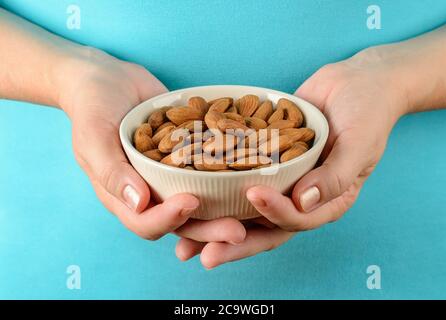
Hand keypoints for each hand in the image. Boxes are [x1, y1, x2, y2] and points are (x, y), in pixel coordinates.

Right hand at [59, 48, 245, 241]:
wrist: (110, 78)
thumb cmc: (92, 105)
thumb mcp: (93, 135)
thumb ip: (112, 171)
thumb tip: (139, 205)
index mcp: (123, 195)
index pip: (145, 222)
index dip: (168, 220)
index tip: (191, 202)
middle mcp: (150, 191)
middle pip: (181, 221)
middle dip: (209, 228)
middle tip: (237, 230)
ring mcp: (171, 175)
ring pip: (201, 201)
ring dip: (225, 209)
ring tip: (252, 206)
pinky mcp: (188, 156)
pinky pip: (208, 169)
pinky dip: (228, 174)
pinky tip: (254, 172)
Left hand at [175, 47, 407, 267]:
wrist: (357, 82)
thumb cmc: (368, 113)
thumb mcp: (360, 145)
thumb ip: (335, 177)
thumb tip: (304, 203)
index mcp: (326, 201)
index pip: (296, 219)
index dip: (274, 213)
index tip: (253, 194)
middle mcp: (299, 196)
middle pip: (264, 227)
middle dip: (233, 242)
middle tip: (202, 253)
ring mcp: (280, 179)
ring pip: (246, 208)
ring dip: (217, 224)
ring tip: (183, 239)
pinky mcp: (264, 159)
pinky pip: (239, 175)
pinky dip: (217, 186)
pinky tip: (189, 191)